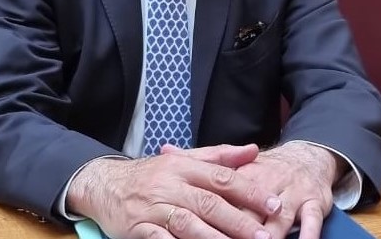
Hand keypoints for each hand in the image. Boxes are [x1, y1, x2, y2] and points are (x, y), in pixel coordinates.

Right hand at [67, 144, 281, 238]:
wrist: (107, 185)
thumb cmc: (152, 173)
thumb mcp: (184, 159)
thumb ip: (219, 156)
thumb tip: (253, 150)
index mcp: (184, 166)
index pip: (221, 177)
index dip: (249, 191)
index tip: (274, 203)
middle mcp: (170, 185)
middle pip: (209, 204)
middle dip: (240, 222)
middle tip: (265, 237)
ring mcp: (154, 208)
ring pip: (189, 225)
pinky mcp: (139, 230)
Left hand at [162, 142, 345, 238]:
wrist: (306, 158)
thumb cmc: (265, 167)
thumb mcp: (236, 162)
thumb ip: (200, 159)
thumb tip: (165, 149)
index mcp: (246, 171)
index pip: (226, 192)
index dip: (213, 210)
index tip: (195, 226)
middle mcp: (269, 181)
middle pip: (251, 210)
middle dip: (240, 229)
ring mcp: (293, 192)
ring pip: (280, 216)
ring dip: (270, 234)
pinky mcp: (314, 201)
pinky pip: (313, 219)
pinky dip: (308, 233)